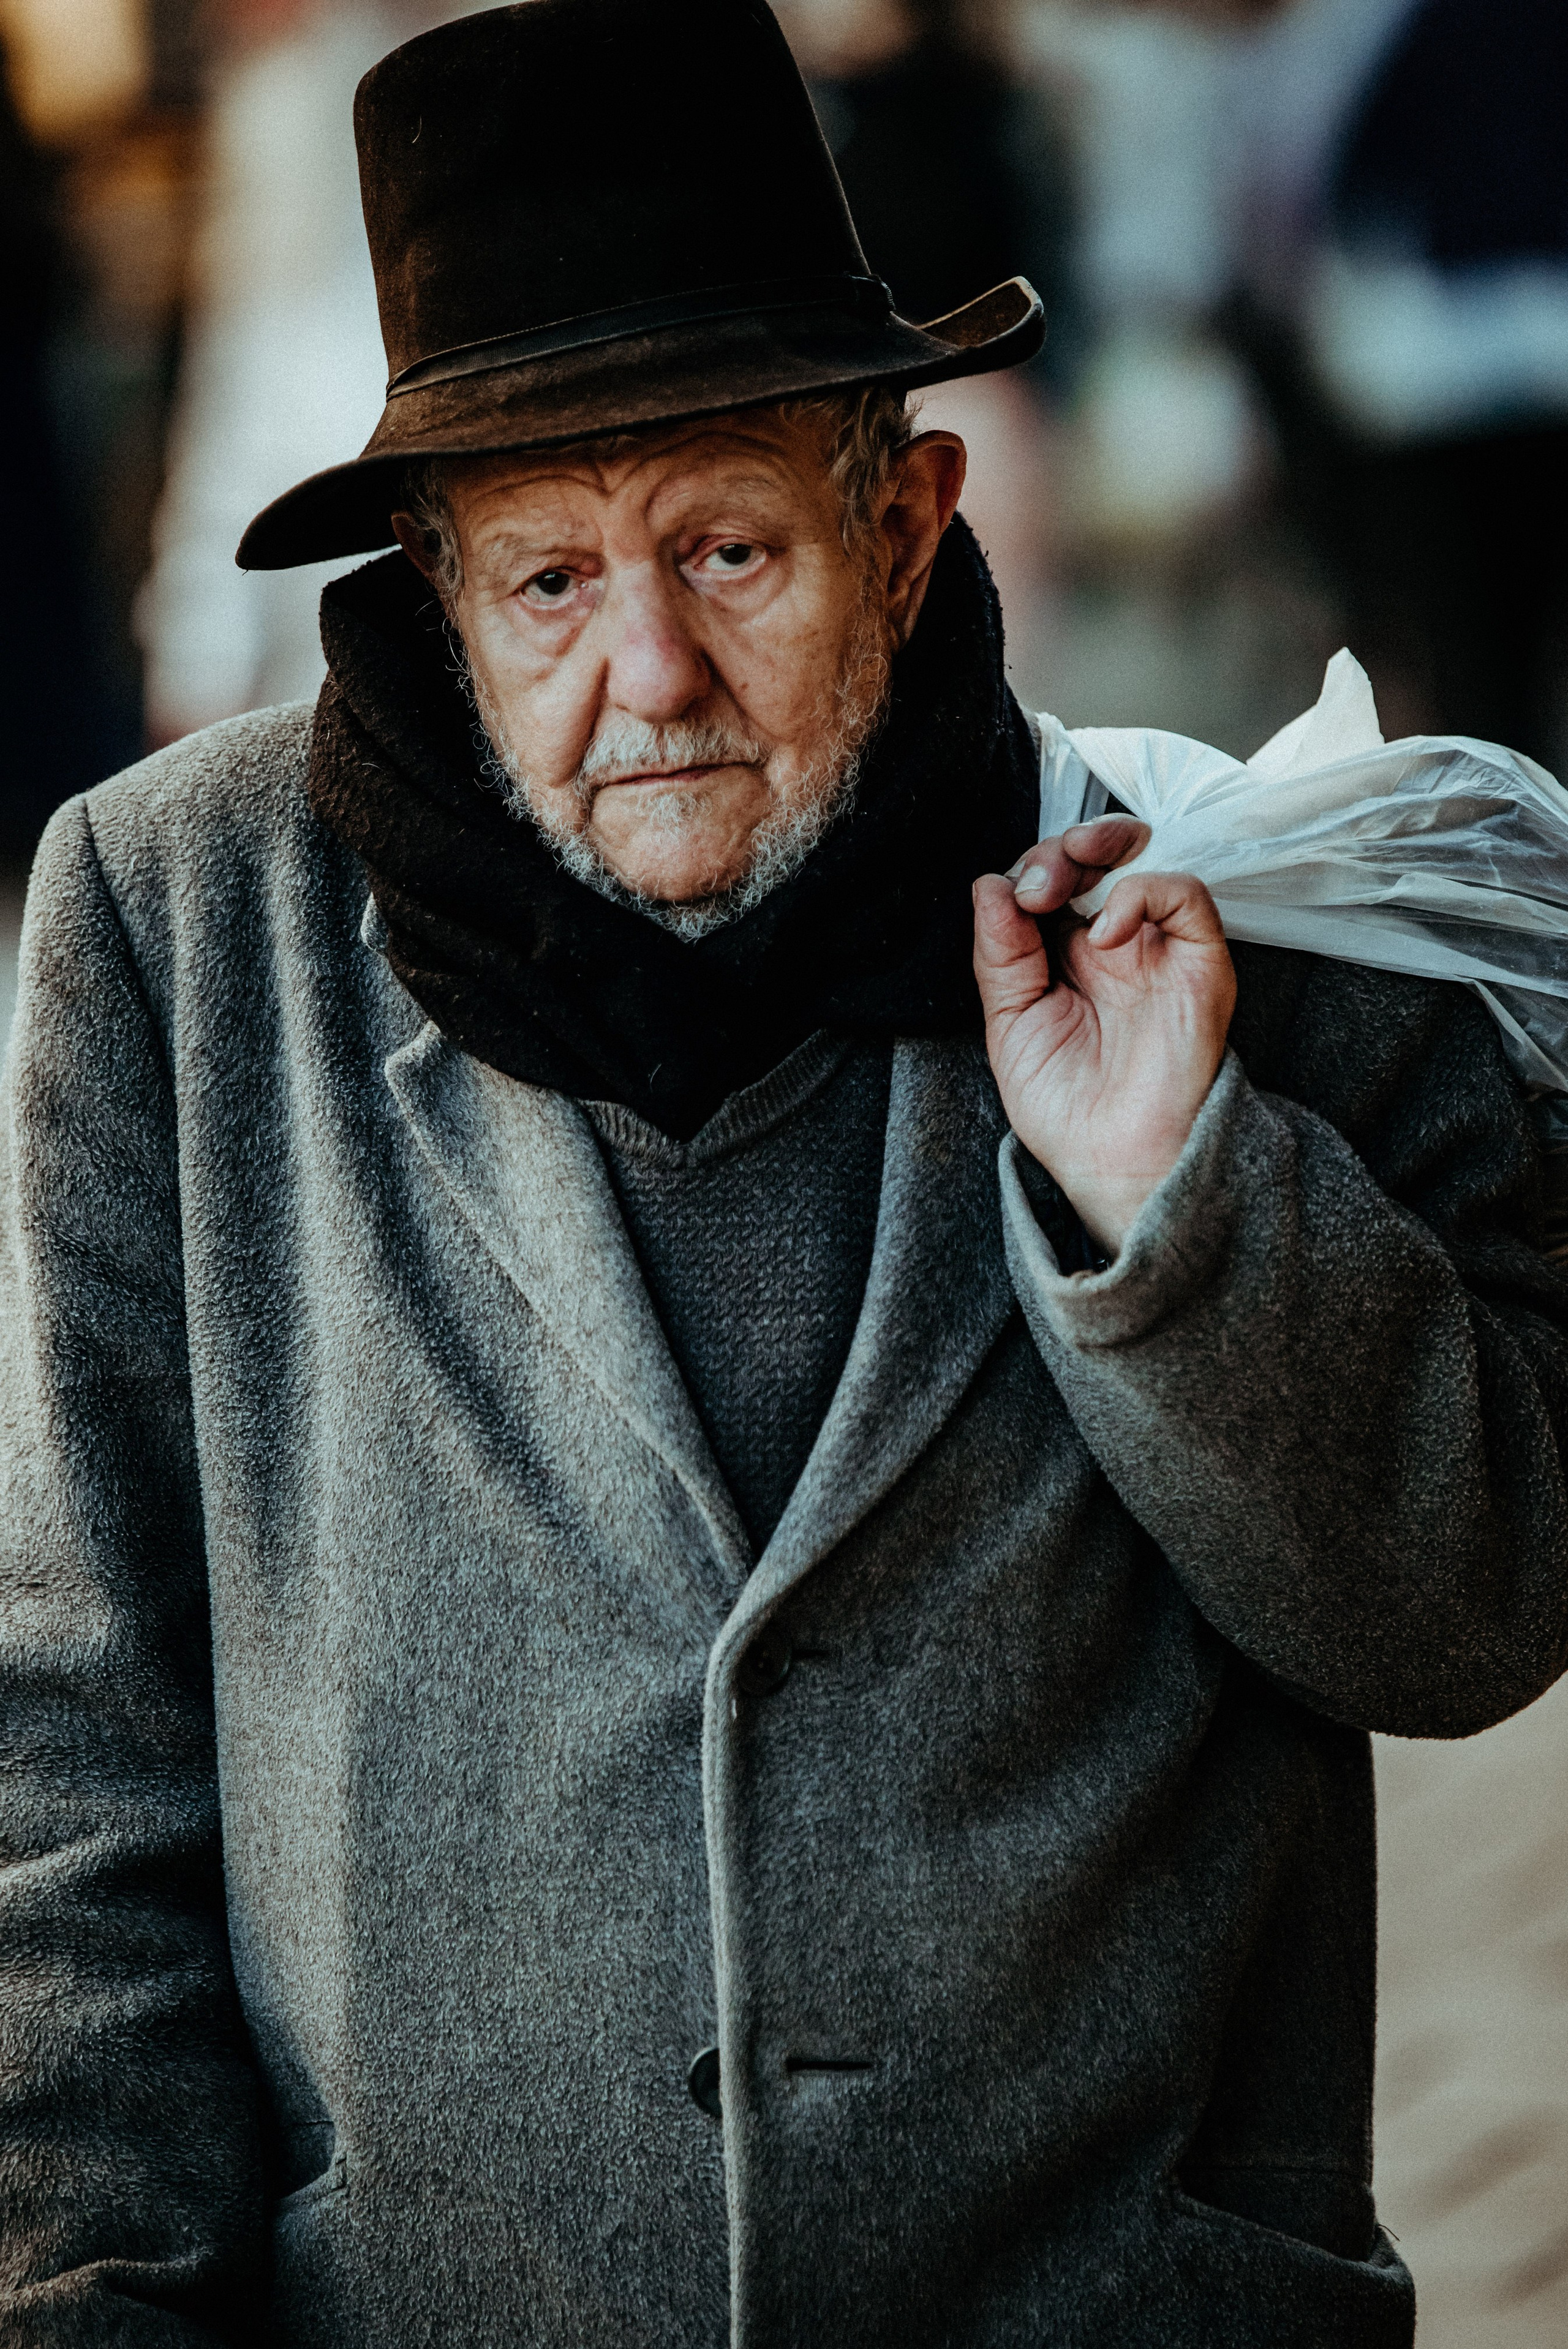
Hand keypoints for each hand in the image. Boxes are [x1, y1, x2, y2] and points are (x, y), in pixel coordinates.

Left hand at [973, 817, 1236, 1256]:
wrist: (1114, 1164)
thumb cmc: (1067, 1110)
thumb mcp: (1010, 1025)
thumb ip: (1000, 955)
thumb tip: (989, 884)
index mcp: (1065, 956)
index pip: (1049, 880)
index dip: (1026, 873)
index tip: (1009, 901)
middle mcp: (1114, 943)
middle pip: (1095, 855)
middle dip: (1059, 849)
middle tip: (1037, 884)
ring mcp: (1157, 948)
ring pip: (1144, 855)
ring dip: (1097, 847)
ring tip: (1062, 882)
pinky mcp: (1198, 962)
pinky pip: (1185, 895)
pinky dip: (1142, 893)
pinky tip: (1105, 933)